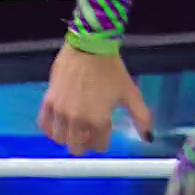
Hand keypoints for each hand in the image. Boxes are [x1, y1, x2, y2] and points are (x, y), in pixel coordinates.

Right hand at [38, 44, 154, 154]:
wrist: (89, 47)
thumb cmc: (111, 70)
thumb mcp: (131, 93)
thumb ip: (142, 117)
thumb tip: (148, 137)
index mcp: (99, 119)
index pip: (100, 145)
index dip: (103, 142)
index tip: (104, 135)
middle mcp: (78, 119)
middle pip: (77, 147)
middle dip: (85, 144)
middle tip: (89, 134)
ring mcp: (61, 111)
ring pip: (61, 139)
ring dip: (69, 137)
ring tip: (75, 128)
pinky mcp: (49, 101)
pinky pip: (45, 125)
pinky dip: (51, 129)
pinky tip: (60, 124)